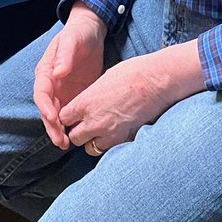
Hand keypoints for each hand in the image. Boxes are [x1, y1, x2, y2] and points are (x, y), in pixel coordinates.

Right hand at [33, 5, 106, 149]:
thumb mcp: (72, 40)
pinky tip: (79, 135)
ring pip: (58, 116)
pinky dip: (72, 125)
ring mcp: (63, 92)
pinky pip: (71, 114)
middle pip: (48, 111)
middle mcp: (52, 86)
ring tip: (67, 144)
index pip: (41, 94)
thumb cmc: (78, 33)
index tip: (53, 118)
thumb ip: (64, 56)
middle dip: (52, 127)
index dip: (45, 107)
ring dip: (60, 130)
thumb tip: (57, 73)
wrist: (91, 32)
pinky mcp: (76, 96)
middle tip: (61, 140)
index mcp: (46, 73)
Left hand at [60, 40, 204, 154]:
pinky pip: (109, 149)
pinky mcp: (124, 139)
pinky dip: (110, 144)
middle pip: (74, 137)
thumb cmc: (133, 72)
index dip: (69, 117)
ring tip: (103, 131)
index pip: (63, 119)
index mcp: (85, 102)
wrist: (157, 80)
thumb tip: (87, 103)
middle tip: (88, 124)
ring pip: (90, 148)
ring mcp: (109, 133)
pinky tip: (117, 132)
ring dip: (93, 141)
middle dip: (79, 131)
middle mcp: (93, 121)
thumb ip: (91, 96)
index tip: (75, 115)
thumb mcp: (104, 79)